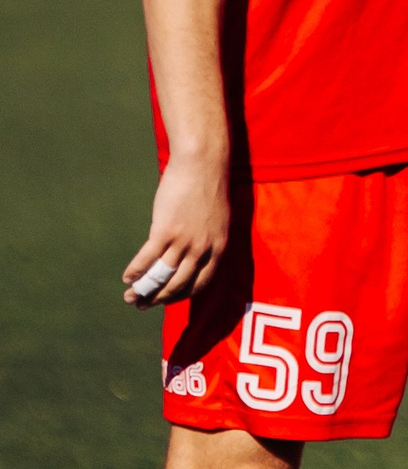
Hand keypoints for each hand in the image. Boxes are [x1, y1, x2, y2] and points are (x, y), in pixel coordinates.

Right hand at [123, 150, 226, 307]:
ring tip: (130, 296)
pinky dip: (135, 270)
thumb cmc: (208, 188)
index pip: (201, 283)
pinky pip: (147, 258)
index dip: (182, 296)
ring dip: (143, 289)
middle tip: (142, 305)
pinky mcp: (166, 230)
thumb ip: (207, 240)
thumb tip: (191, 256)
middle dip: (158, 299)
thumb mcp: (217, 220)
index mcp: (218, 247)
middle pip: (178, 285)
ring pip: (161, 275)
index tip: (168, 301)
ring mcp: (184, 240)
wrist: (202, 164)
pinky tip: (127, 277)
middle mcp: (203, 248)